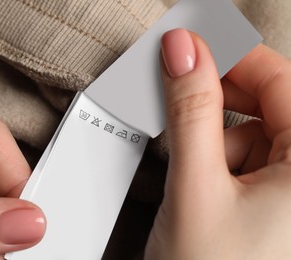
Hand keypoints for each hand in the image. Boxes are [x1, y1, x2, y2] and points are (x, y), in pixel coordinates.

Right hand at [145, 28, 290, 258]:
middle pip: (270, 103)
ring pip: (256, 131)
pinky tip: (205, 185)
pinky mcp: (277, 200)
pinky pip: (251, 157)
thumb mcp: (196, 185)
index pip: (280, 78)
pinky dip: (221, 158)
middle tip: (178, 102)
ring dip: (217, 138)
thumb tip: (182, 48)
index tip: (186, 48)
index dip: (229, 56)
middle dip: (219, 100)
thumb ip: (190, 110)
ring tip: (195, 173)